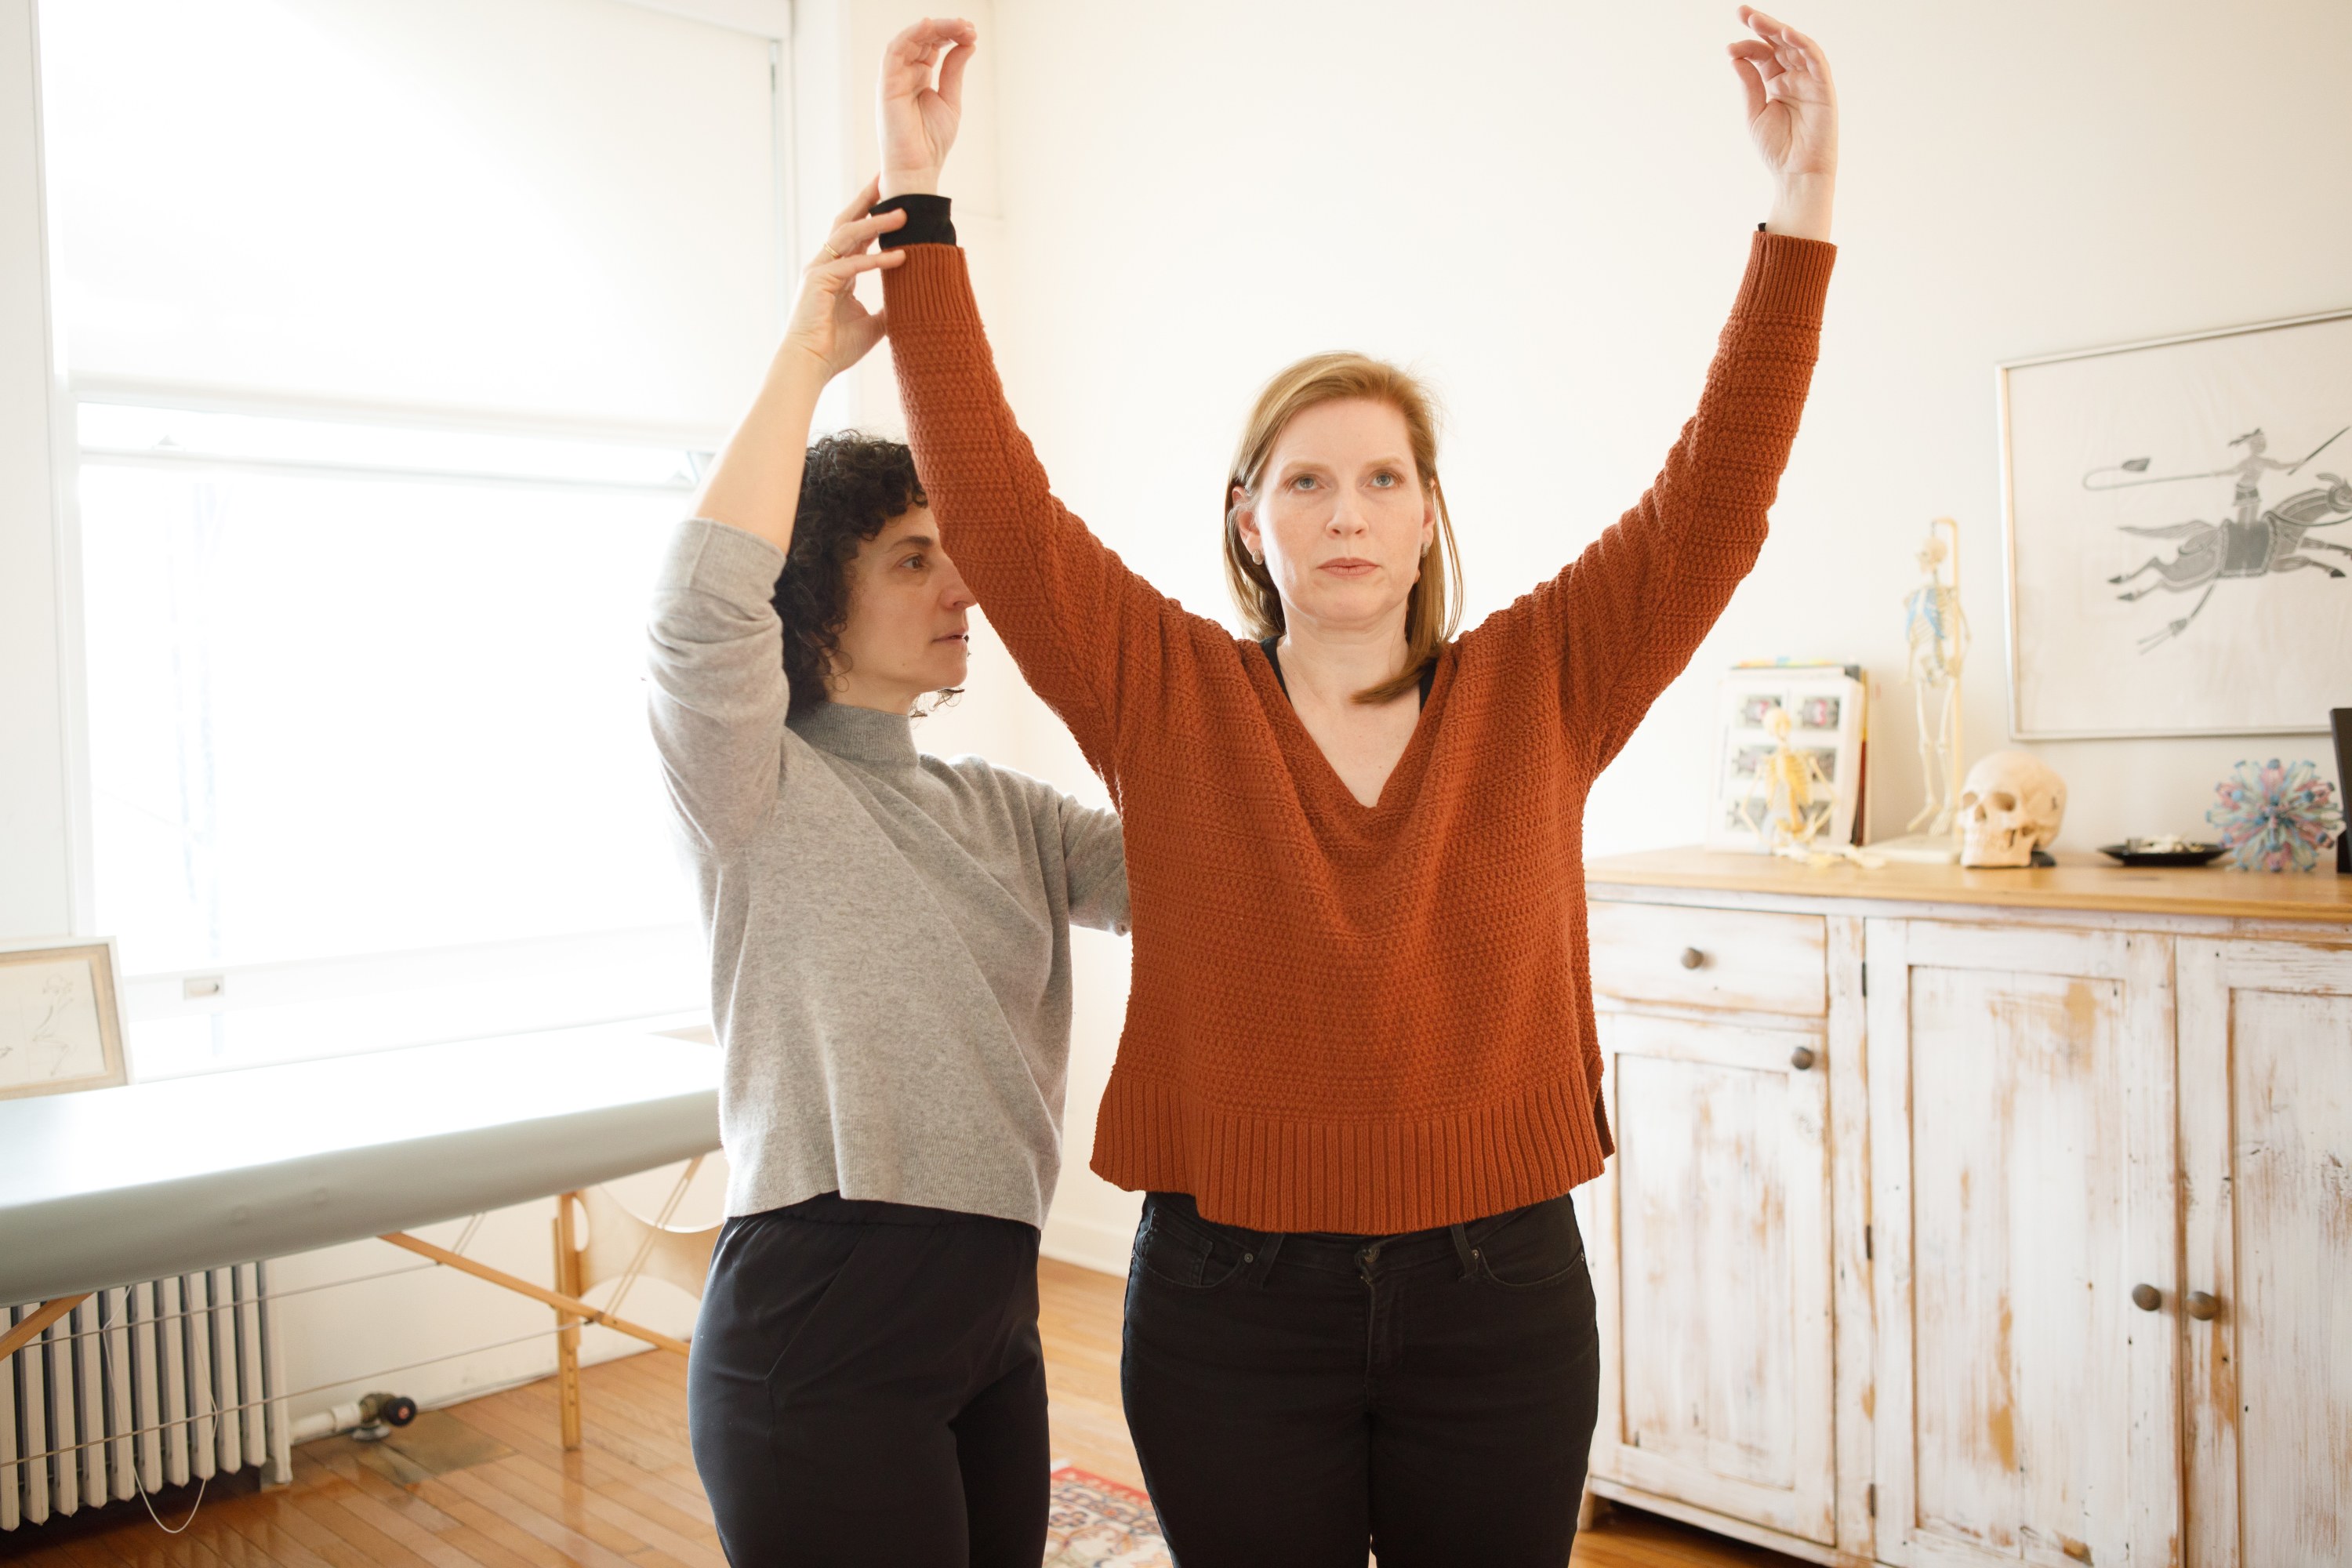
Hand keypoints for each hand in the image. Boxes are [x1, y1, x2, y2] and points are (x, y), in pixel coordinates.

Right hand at [778, 179, 906, 382]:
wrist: (810, 366)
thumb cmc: (835, 348)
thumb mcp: (873, 325)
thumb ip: (889, 309)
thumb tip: (913, 304)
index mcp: (836, 270)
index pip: (856, 234)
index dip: (873, 215)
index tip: (893, 198)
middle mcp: (825, 264)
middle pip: (848, 221)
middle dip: (868, 200)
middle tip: (889, 179)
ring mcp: (819, 270)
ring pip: (850, 235)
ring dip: (878, 223)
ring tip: (905, 214)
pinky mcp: (818, 282)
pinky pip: (852, 265)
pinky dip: (876, 260)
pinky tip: (901, 256)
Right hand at [878, 17, 975, 197]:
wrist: (918, 168)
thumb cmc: (932, 142)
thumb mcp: (950, 100)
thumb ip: (954, 71)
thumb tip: (968, 44)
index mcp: (918, 78)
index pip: (932, 46)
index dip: (951, 35)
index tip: (972, 33)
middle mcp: (904, 75)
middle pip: (923, 40)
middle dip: (947, 29)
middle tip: (969, 27)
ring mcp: (894, 78)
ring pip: (910, 40)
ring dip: (934, 28)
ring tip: (960, 25)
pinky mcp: (886, 84)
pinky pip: (895, 51)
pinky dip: (911, 34)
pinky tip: (929, 25)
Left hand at [1729, 8, 1836, 238]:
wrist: (1796, 174)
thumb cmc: (1777, 149)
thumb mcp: (1754, 112)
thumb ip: (1749, 83)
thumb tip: (1736, 55)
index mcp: (1777, 83)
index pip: (1763, 55)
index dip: (1747, 47)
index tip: (1729, 47)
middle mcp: (1794, 77)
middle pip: (1779, 45)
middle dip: (1762, 27)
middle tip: (1743, 12)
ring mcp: (1810, 81)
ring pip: (1796, 47)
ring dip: (1779, 31)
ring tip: (1758, 20)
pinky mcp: (1824, 88)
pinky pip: (1816, 60)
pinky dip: (1802, 45)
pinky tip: (1786, 34)